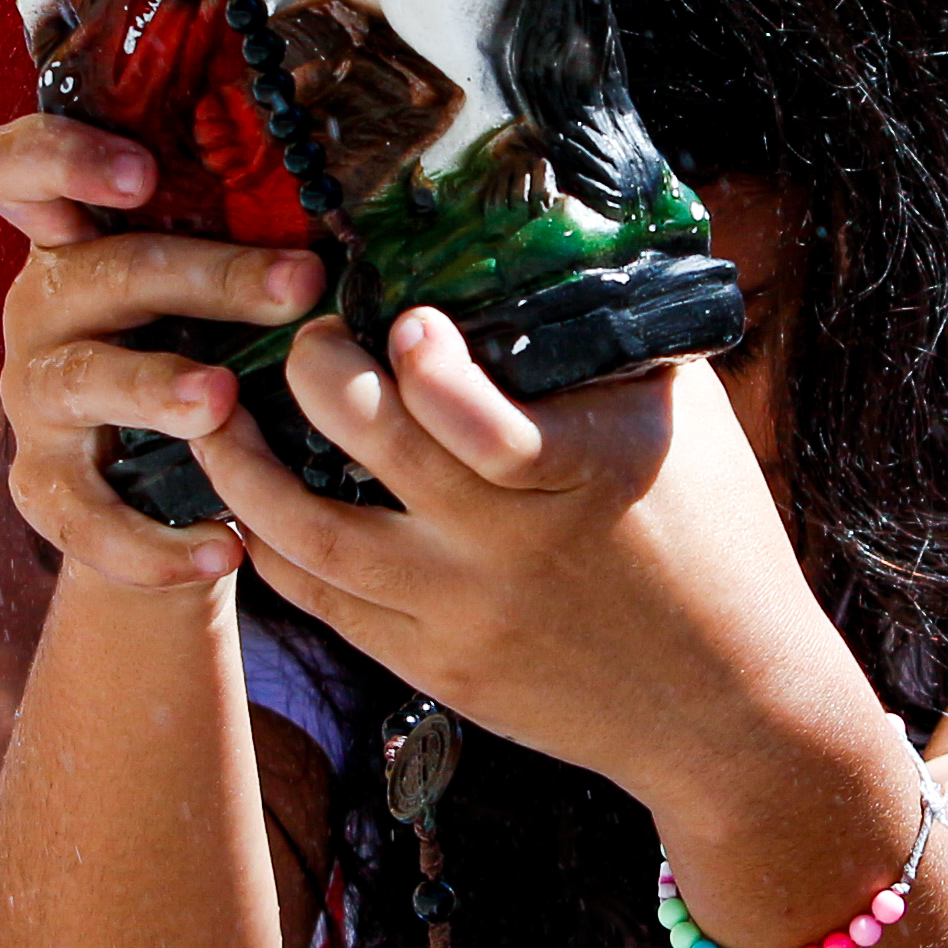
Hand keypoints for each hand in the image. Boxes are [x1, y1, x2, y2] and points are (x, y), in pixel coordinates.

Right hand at [0, 111, 324, 595]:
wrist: (161, 492)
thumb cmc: (207, 349)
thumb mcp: (215, 291)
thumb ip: (253, 238)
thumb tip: (379, 207)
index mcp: (75, 239)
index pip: (14, 169)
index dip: (61, 155)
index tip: (144, 171)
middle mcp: (42, 309)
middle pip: (96, 272)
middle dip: (200, 275)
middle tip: (298, 286)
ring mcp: (35, 399)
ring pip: (82, 382)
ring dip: (154, 387)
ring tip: (223, 401)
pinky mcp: (43, 486)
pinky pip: (86, 516)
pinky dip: (154, 541)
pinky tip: (226, 547)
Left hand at [198, 305, 869, 815]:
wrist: (731, 711)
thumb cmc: (717, 540)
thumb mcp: (686, 425)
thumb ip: (611, 341)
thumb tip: (547, 236)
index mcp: (583, 473)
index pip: (481, 421)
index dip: (427, 366)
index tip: (401, 318)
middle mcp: (511, 548)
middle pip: (378, 455)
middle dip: (317, 378)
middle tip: (308, 338)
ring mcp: (462, 615)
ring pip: (313, 539)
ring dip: (247, 469)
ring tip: (216, 416)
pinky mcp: (436, 669)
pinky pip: (324, 603)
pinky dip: (272, 547)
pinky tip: (248, 503)